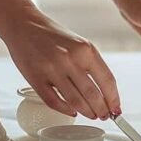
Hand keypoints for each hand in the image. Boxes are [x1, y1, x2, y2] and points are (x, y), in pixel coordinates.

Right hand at [0, 11, 119, 119]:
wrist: (23, 24)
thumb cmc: (53, 35)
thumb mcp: (79, 44)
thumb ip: (92, 65)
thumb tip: (105, 92)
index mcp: (85, 49)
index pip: (107, 81)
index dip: (114, 99)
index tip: (116, 109)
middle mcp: (69, 59)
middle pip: (93, 95)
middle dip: (102, 110)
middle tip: (104, 116)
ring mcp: (51, 70)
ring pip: (75, 102)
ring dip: (86, 112)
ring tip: (91, 115)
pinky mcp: (35, 78)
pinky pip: (53, 101)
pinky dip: (66, 110)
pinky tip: (72, 111)